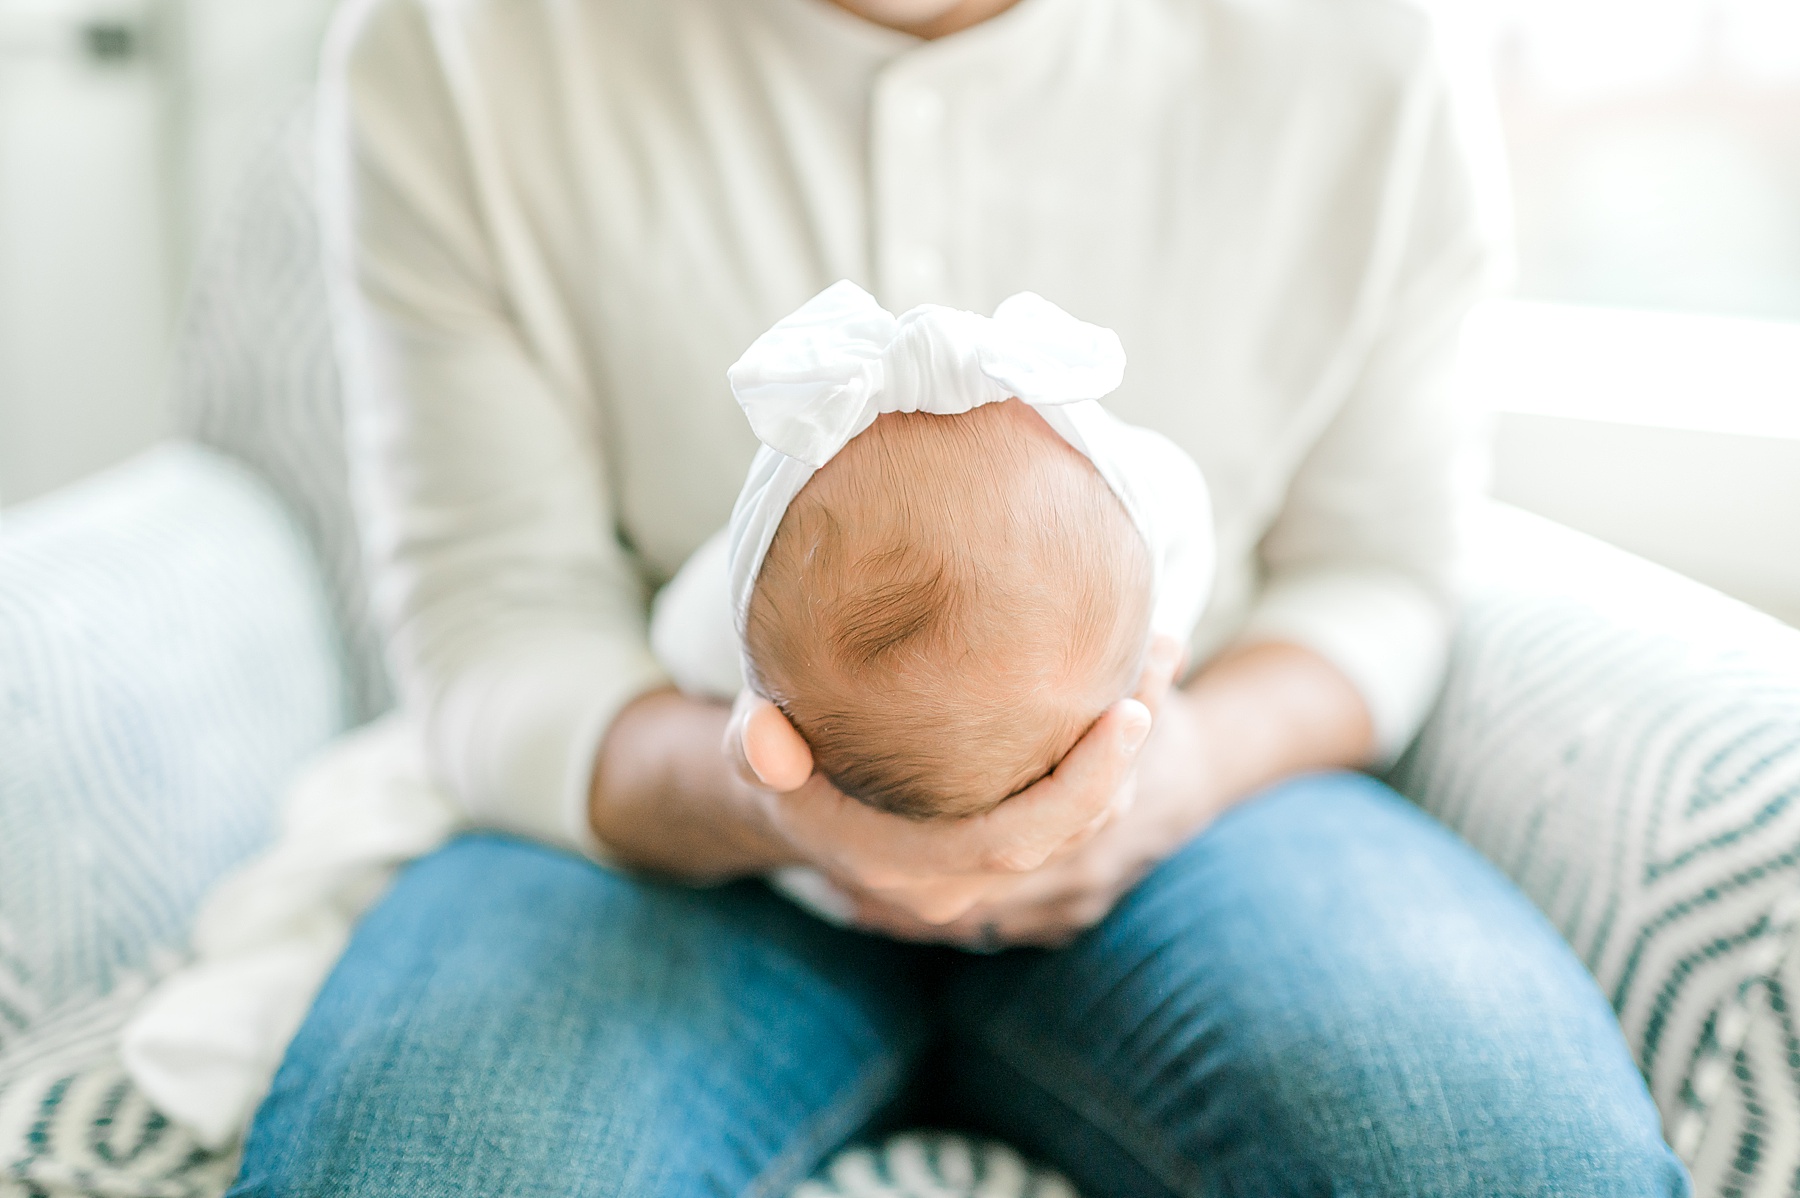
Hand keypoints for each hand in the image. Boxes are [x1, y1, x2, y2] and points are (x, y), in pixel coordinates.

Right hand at [728, 636, 1183, 928]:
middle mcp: (956, 888)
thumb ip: (756, 747)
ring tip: (1161, 651)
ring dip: (1136, 747)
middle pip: (1074, 835)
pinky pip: (1084, 814)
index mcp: (904, 868)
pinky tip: (1136, 677)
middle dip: (1130, 755)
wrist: (793, 802)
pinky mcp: (1011, 849)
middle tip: (1161, 660)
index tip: (1128, 713)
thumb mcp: (754, 750)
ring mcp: (989, 876)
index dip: (1081, 788)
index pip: (1016, 843)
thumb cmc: (782, 762)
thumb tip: (762, 740)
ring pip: (1091, 826)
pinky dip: (1118, 753)